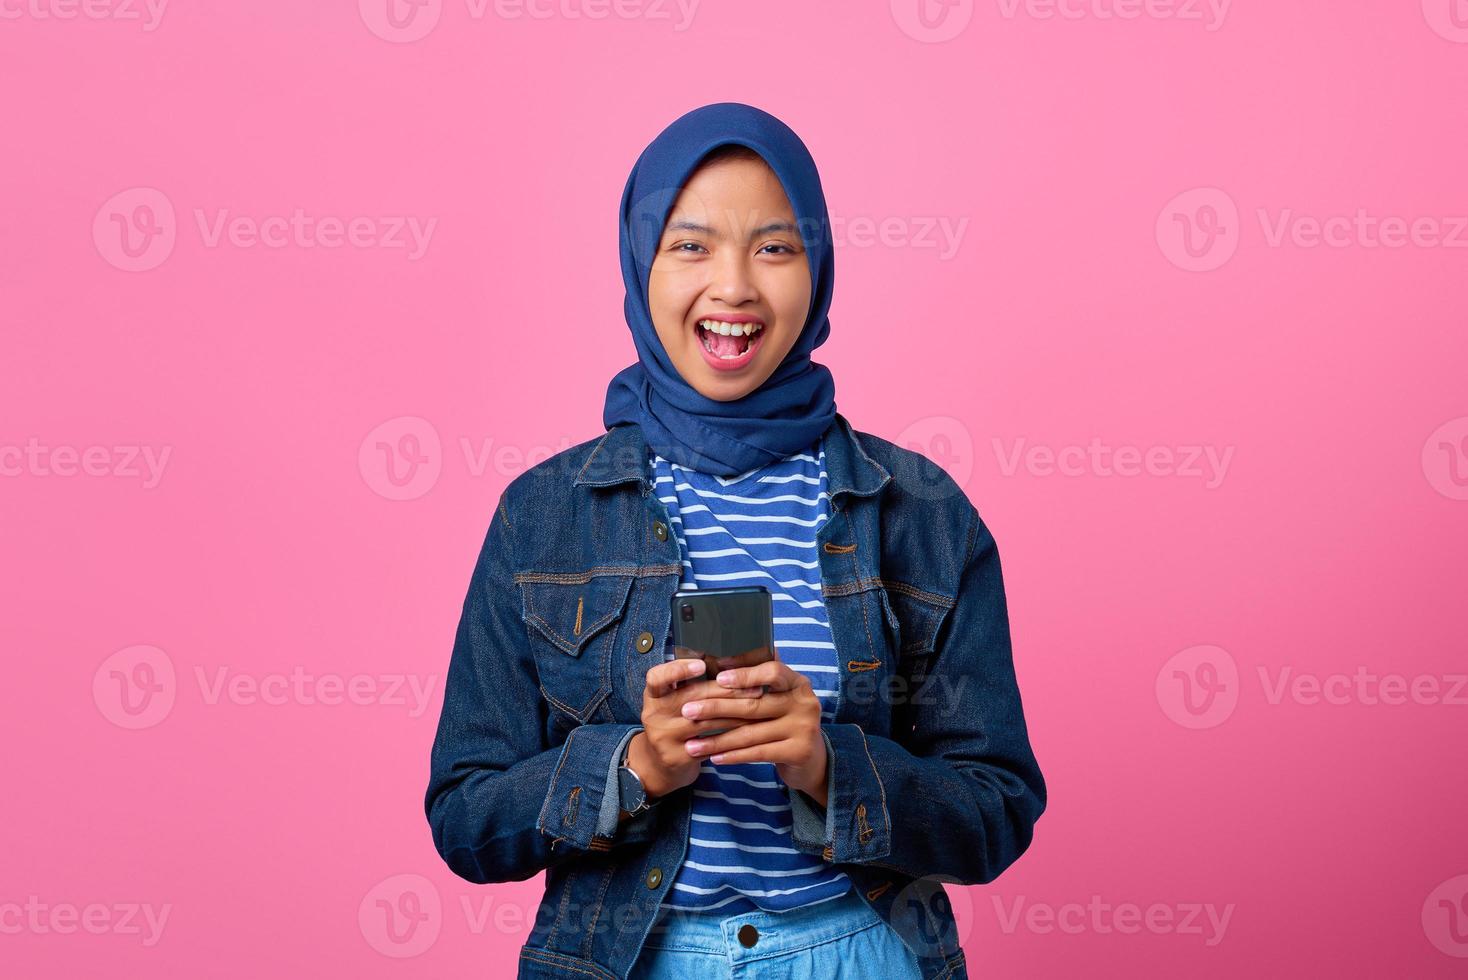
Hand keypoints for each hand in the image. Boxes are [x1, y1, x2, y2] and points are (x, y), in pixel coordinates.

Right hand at [629, 656, 765, 799]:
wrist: (660, 765)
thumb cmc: (675, 724)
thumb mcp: (673, 701)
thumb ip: (691, 682)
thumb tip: (725, 659)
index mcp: (653, 695)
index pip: (656, 677)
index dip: (678, 670)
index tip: (701, 665)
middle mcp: (653, 715)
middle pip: (691, 698)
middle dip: (726, 691)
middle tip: (753, 686)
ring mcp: (663, 738)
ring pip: (705, 721)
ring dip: (735, 712)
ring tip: (758, 705)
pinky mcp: (676, 757)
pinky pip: (710, 744)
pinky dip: (731, 735)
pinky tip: (749, 729)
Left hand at [678, 649, 828, 806]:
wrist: (812, 759)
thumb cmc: (786, 722)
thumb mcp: (781, 698)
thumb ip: (761, 679)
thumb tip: (724, 658)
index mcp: (798, 683)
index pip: (772, 672)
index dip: (744, 674)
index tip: (717, 678)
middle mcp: (805, 703)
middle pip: (754, 704)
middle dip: (716, 708)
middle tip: (688, 711)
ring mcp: (804, 728)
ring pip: (751, 732)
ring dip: (717, 739)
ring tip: (693, 743)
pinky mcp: (799, 752)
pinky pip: (758, 753)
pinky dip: (733, 755)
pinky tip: (714, 757)